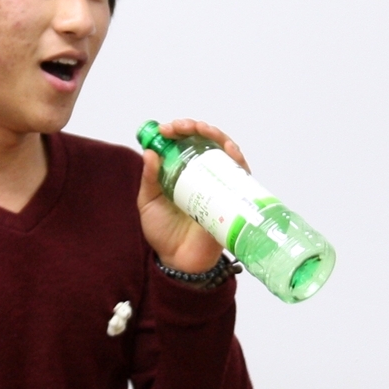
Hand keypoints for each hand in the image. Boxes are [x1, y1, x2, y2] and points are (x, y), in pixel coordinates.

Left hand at [137, 118, 250, 274]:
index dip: (178, 131)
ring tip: (204, 130)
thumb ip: (149, 179)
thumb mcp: (148, 202)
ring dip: (218, 136)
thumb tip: (150, 152)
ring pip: (226, 153)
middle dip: (199, 128)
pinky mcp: (232, 199)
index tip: (166, 129)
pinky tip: (230, 150)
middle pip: (208, 143)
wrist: (178, 261)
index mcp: (182, 173)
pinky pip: (241, 176)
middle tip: (184, 127)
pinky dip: (238, 159)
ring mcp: (219, 186)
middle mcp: (203, 176)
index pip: (185, 143)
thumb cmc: (164, 233)